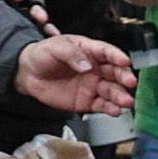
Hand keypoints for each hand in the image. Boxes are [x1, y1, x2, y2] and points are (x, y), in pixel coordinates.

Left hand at [13, 34, 135, 113]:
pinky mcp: (87, 101)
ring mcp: (92, 85)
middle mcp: (95, 68)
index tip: (125, 61)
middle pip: (115, 72)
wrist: (27, 74)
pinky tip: (116, 110)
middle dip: (124, 77)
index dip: (117, 56)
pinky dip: (110, 109)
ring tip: (126, 101)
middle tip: (130, 82)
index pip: (107, 52)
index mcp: (89, 51)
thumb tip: (87, 66)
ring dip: (121, 96)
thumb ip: (71, 54)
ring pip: (111, 91)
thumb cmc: (42, 55)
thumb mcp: (55, 47)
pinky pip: (101, 105)